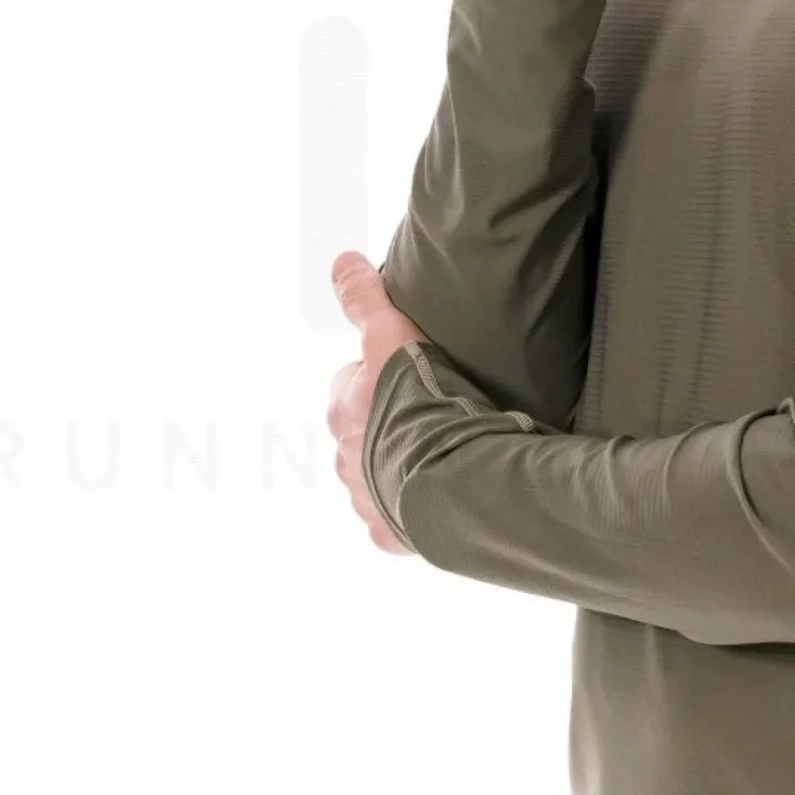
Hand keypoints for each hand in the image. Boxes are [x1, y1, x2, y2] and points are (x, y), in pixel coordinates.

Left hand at [327, 249, 424, 552]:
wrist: (453, 474)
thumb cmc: (422, 402)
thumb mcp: (391, 335)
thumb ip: (365, 298)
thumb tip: (341, 259)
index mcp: (343, 409)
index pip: (352, 385)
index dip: (383, 377)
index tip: (415, 376)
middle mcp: (344, 458)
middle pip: (365, 433)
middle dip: (390, 425)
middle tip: (435, 416)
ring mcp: (366, 499)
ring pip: (380, 478)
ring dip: (404, 467)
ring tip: (447, 457)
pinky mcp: (392, 535)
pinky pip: (399, 523)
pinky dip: (416, 513)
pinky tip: (444, 499)